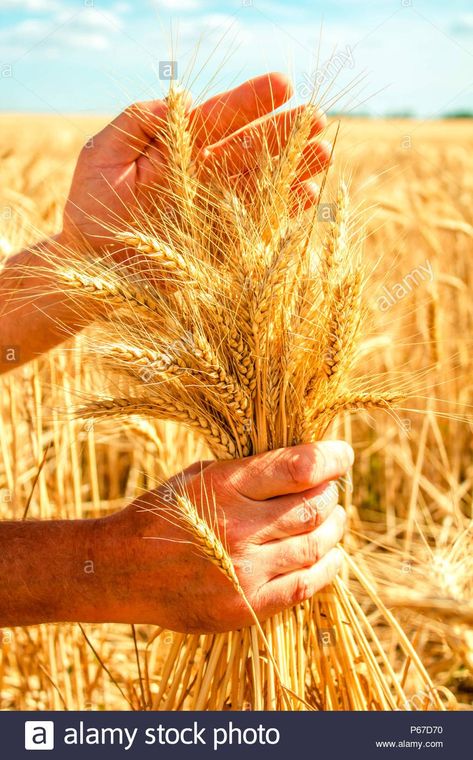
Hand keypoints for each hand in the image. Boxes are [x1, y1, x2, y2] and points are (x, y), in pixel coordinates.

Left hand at [61, 72, 329, 250]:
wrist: (91, 266)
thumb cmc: (91, 209)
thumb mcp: (101, 155)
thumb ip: (135, 123)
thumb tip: (182, 99)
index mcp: (177, 148)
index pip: (218, 119)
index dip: (250, 102)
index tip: (284, 85)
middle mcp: (202, 175)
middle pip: (249, 149)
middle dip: (283, 134)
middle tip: (319, 118)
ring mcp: (215, 209)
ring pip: (261, 182)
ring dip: (293, 169)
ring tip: (324, 153)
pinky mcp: (220, 242)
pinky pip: (258, 223)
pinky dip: (284, 211)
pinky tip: (308, 196)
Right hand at [96, 440, 351, 632]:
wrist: (123, 569)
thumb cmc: (164, 513)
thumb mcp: (200, 475)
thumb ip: (250, 472)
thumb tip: (306, 465)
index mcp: (225, 486)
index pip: (300, 467)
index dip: (332, 458)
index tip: (343, 454)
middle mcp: (239, 528)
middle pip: (314, 507)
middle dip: (331, 494)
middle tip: (331, 490)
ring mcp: (245, 570)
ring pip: (316, 544)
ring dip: (334, 528)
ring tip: (334, 518)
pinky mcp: (247, 605)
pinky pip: (306, 585)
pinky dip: (328, 567)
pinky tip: (332, 555)